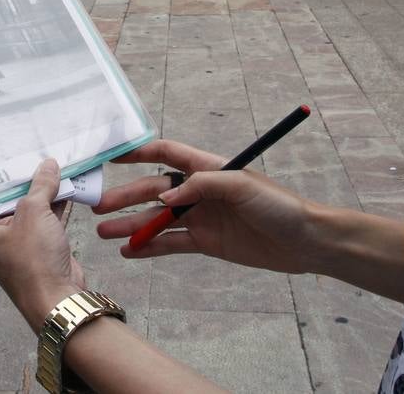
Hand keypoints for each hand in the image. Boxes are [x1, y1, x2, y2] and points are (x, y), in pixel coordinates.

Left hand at [0, 158, 85, 327]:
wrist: (58, 298)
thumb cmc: (33, 259)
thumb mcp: (34, 212)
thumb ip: (40, 185)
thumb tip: (49, 164)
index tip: (5, 150)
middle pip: (10, 198)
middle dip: (24, 178)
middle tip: (32, 149)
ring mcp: (22, 240)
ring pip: (32, 207)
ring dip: (44, 189)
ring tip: (53, 161)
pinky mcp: (43, 245)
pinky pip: (48, 217)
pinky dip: (57, 203)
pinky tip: (67, 183)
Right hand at [93, 139, 324, 273]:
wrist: (304, 241)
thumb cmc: (278, 204)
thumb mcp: (241, 185)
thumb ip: (202, 186)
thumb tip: (165, 195)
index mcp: (208, 168)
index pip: (167, 154)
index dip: (139, 153)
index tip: (112, 158)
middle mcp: (199, 191)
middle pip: (154, 190)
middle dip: (126, 197)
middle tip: (99, 206)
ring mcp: (201, 217)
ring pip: (157, 219)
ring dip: (131, 224)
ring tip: (104, 232)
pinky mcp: (206, 242)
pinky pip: (171, 243)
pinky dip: (149, 247)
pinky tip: (129, 250)